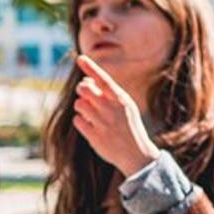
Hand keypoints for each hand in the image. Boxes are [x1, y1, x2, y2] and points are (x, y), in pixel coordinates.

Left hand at [72, 55, 160, 175]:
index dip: (91, 68)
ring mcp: (102, 123)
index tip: (80, 58)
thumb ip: (107, 94)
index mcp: (121, 100)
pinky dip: (80, 122)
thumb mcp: (124, 107)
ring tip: (92, 115)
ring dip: (82, 107)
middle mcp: (111, 110)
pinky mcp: (94, 137)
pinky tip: (91, 126)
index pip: (104, 80)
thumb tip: (86, 81)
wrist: (136, 155)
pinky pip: (77, 120)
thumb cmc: (128, 126)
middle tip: (85, 94)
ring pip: (79, 104)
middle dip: (81, 89)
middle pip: (85, 89)